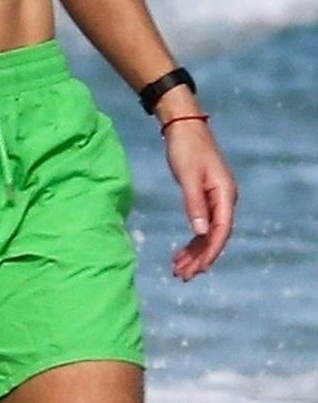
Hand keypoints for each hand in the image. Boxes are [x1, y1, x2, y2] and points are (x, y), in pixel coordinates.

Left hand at [164, 118, 236, 278]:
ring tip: (178, 270)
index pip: (221, 230)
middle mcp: (225, 200)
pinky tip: (180, 253)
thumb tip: (200, 232)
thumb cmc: (186, 149)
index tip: (198, 269)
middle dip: (200, 258)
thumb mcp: (188, 177)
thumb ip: (194, 204)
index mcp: (225, 194)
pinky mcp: (206, 198)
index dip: (210, 252)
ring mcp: (216, 200)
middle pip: (215, 236)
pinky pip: (201, 225)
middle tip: (182, 276)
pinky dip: (191, 240)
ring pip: (207, 234)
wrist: (184, 126)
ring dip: (194, 252)